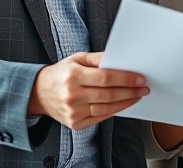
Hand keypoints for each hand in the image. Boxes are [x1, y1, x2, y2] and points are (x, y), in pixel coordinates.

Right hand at [28, 51, 148, 129]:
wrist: (39, 93)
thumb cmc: (61, 73)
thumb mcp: (76, 59)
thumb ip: (97, 59)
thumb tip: (119, 59)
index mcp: (73, 76)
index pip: (105, 78)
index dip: (125, 79)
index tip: (139, 78)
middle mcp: (72, 95)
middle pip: (108, 95)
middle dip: (130, 91)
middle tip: (143, 87)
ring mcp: (73, 112)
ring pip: (106, 109)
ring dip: (125, 102)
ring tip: (136, 96)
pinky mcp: (75, 123)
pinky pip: (99, 118)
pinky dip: (114, 111)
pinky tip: (122, 104)